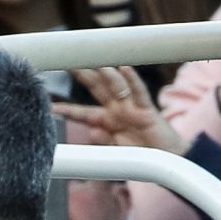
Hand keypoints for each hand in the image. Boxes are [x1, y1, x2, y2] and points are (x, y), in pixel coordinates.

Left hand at [54, 66, 189, 154]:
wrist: (169, 159)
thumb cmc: (143, 155)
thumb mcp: (119, 151)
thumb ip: (105, 141)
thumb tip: (92, 133)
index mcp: (106, 121)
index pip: (83, 112)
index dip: (67, 110)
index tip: (51, 106)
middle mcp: (117, 110)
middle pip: (96, 89)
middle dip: (82, 75)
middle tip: (67, 60)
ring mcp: (131, 108)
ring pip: (115, 86)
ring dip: (104, 73)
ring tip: (92, 61)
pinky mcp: (147, 110)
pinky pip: (140, 92)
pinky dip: (133, 80)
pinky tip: (124, 68)